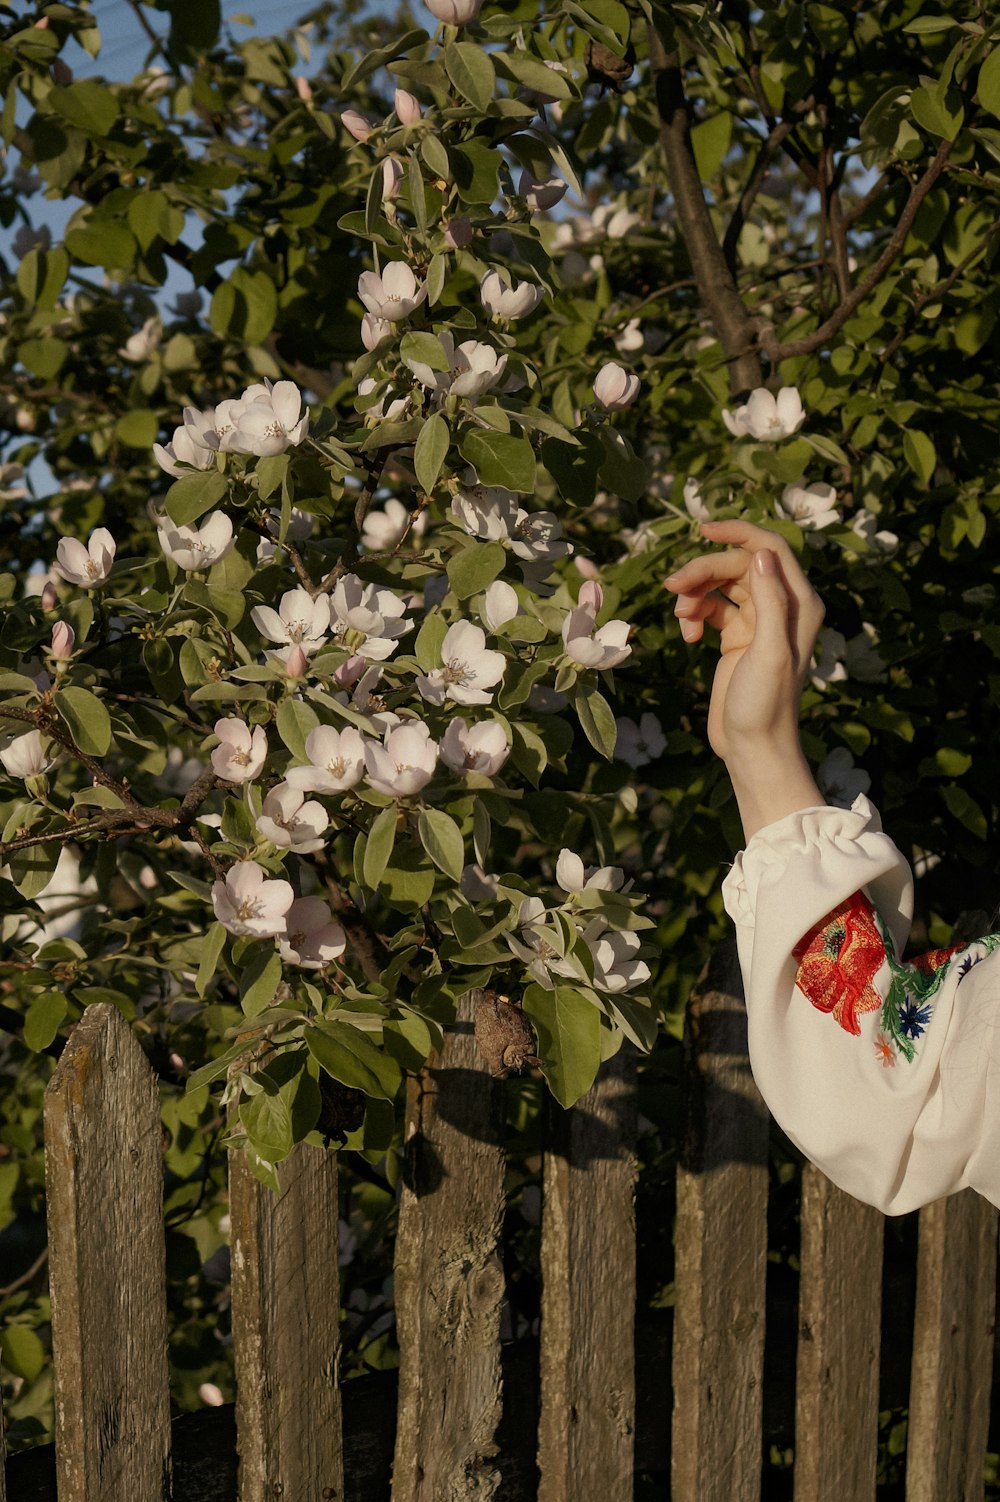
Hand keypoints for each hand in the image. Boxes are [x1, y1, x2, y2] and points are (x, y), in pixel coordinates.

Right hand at [664, 520, 825, 838]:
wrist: (753, 747)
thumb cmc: (765, 704)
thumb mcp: (769, 650)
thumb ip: (770, 600)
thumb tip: (759, 554)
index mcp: (799, 604)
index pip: (770, 549)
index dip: (738, 533)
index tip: (702, 530)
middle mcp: (781, 607)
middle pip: (738, 565)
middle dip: (703, 571)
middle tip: (672, 587)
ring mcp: (758, 622)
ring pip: (721, 585)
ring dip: (695, 594)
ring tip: (680, 617)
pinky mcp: (736, 637)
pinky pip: (711, 609)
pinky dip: (695, 616)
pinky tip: (688, 637)